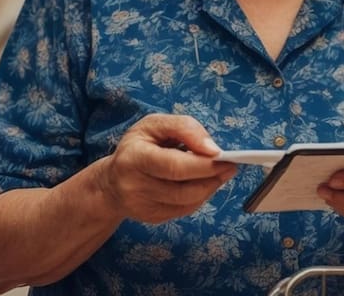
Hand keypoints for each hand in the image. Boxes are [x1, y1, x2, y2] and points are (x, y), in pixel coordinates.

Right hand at [98, 114, 236, 224]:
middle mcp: (135, 187)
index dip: (202, 164)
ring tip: (220, 173)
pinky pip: (184, 210)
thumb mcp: (155, 124)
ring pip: (187, 203)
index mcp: (134, 158)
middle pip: (183, 189)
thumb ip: (184, 128)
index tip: (222, 156)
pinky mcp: (152, 219)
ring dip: (210, 188)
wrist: (112, 182)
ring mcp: (143, 207)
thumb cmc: (138, 146)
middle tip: (231, 166)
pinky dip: (200, 197)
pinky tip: (203, 184)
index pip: (174, 166)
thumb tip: (213, 149)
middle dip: (212, 177)